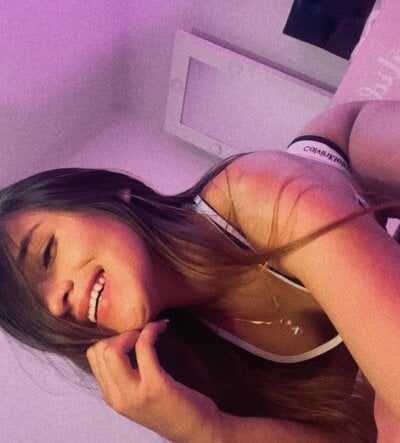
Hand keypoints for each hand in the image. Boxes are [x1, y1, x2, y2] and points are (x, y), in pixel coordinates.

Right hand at [86, 320, 222, 441]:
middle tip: (141, 331)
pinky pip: (144, 347)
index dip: (111, 338)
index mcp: (112, 398)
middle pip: (100, 351)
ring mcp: (135, 394)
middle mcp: (118, 399)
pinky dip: (151, 331)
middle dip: (119, 333)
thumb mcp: (140, 394)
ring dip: (133, 331)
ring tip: (150, 330)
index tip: (131, 334)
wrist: (197, 429)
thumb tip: (122, 340)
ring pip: (113, 350)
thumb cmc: (173, 406)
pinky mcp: (156, 386)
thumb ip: (126, 376)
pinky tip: (162, 327)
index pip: (94, 356)